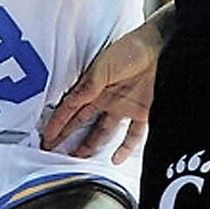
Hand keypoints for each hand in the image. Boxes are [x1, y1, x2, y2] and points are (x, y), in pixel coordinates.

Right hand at [42, 21, 160, 162]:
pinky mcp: (143, 113)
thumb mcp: (104, 66)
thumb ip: (89, 87)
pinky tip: (115, 160)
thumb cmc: (132, 49)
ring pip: (103, 132)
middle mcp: (106, 98)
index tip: (46, 137)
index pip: (70, 108)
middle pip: (82, 122)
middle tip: (54, 151)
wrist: (163, 47)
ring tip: (79, 158)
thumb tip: (71, 102)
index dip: (57, 123)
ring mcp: (124, 107)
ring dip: (91, 145)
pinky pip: (133, 136)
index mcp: (94, 86)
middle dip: (67, 136)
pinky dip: (125, 148)